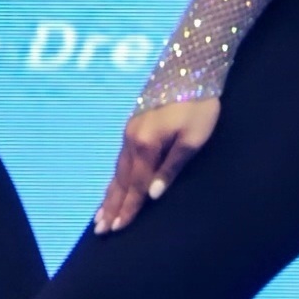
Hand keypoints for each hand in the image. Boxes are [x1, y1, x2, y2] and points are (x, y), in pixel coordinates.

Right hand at [93, 98, 219, 232]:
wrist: (190, 68)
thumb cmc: (197, 105)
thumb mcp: (193, 138)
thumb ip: (172, 167)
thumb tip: (153, 195)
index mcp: (146, 145)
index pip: (137, 186)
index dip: (129, 209)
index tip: (117, 229)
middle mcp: (132, 140)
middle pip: (122, 181)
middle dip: (112, 207)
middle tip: (101, 230)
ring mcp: (130, 132)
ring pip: (118, 171)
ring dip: (110, 194)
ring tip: (100, 214)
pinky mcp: (134, 126)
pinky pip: (120, 159)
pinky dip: (115, 177)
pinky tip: (114, 184)